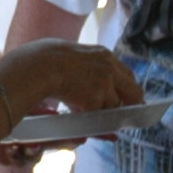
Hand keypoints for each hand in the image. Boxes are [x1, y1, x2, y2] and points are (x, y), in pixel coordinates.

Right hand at [0, 40, 143, 119]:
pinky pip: (100, 115)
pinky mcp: (97, 97)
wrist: (37, 66)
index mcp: (103, 55)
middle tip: (121, 117)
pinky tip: (75, 111)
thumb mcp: (71, 57)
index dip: (124, 90)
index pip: (126, 75)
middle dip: (130, 106)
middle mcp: (109, 67)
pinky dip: (90, 117)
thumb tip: (89, 85)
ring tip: (82, 109)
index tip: (122, 100)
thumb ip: (86, 67)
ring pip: (114, 106)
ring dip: (101, 111)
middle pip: (134, 92)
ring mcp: (105, 82)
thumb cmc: (44, 61)